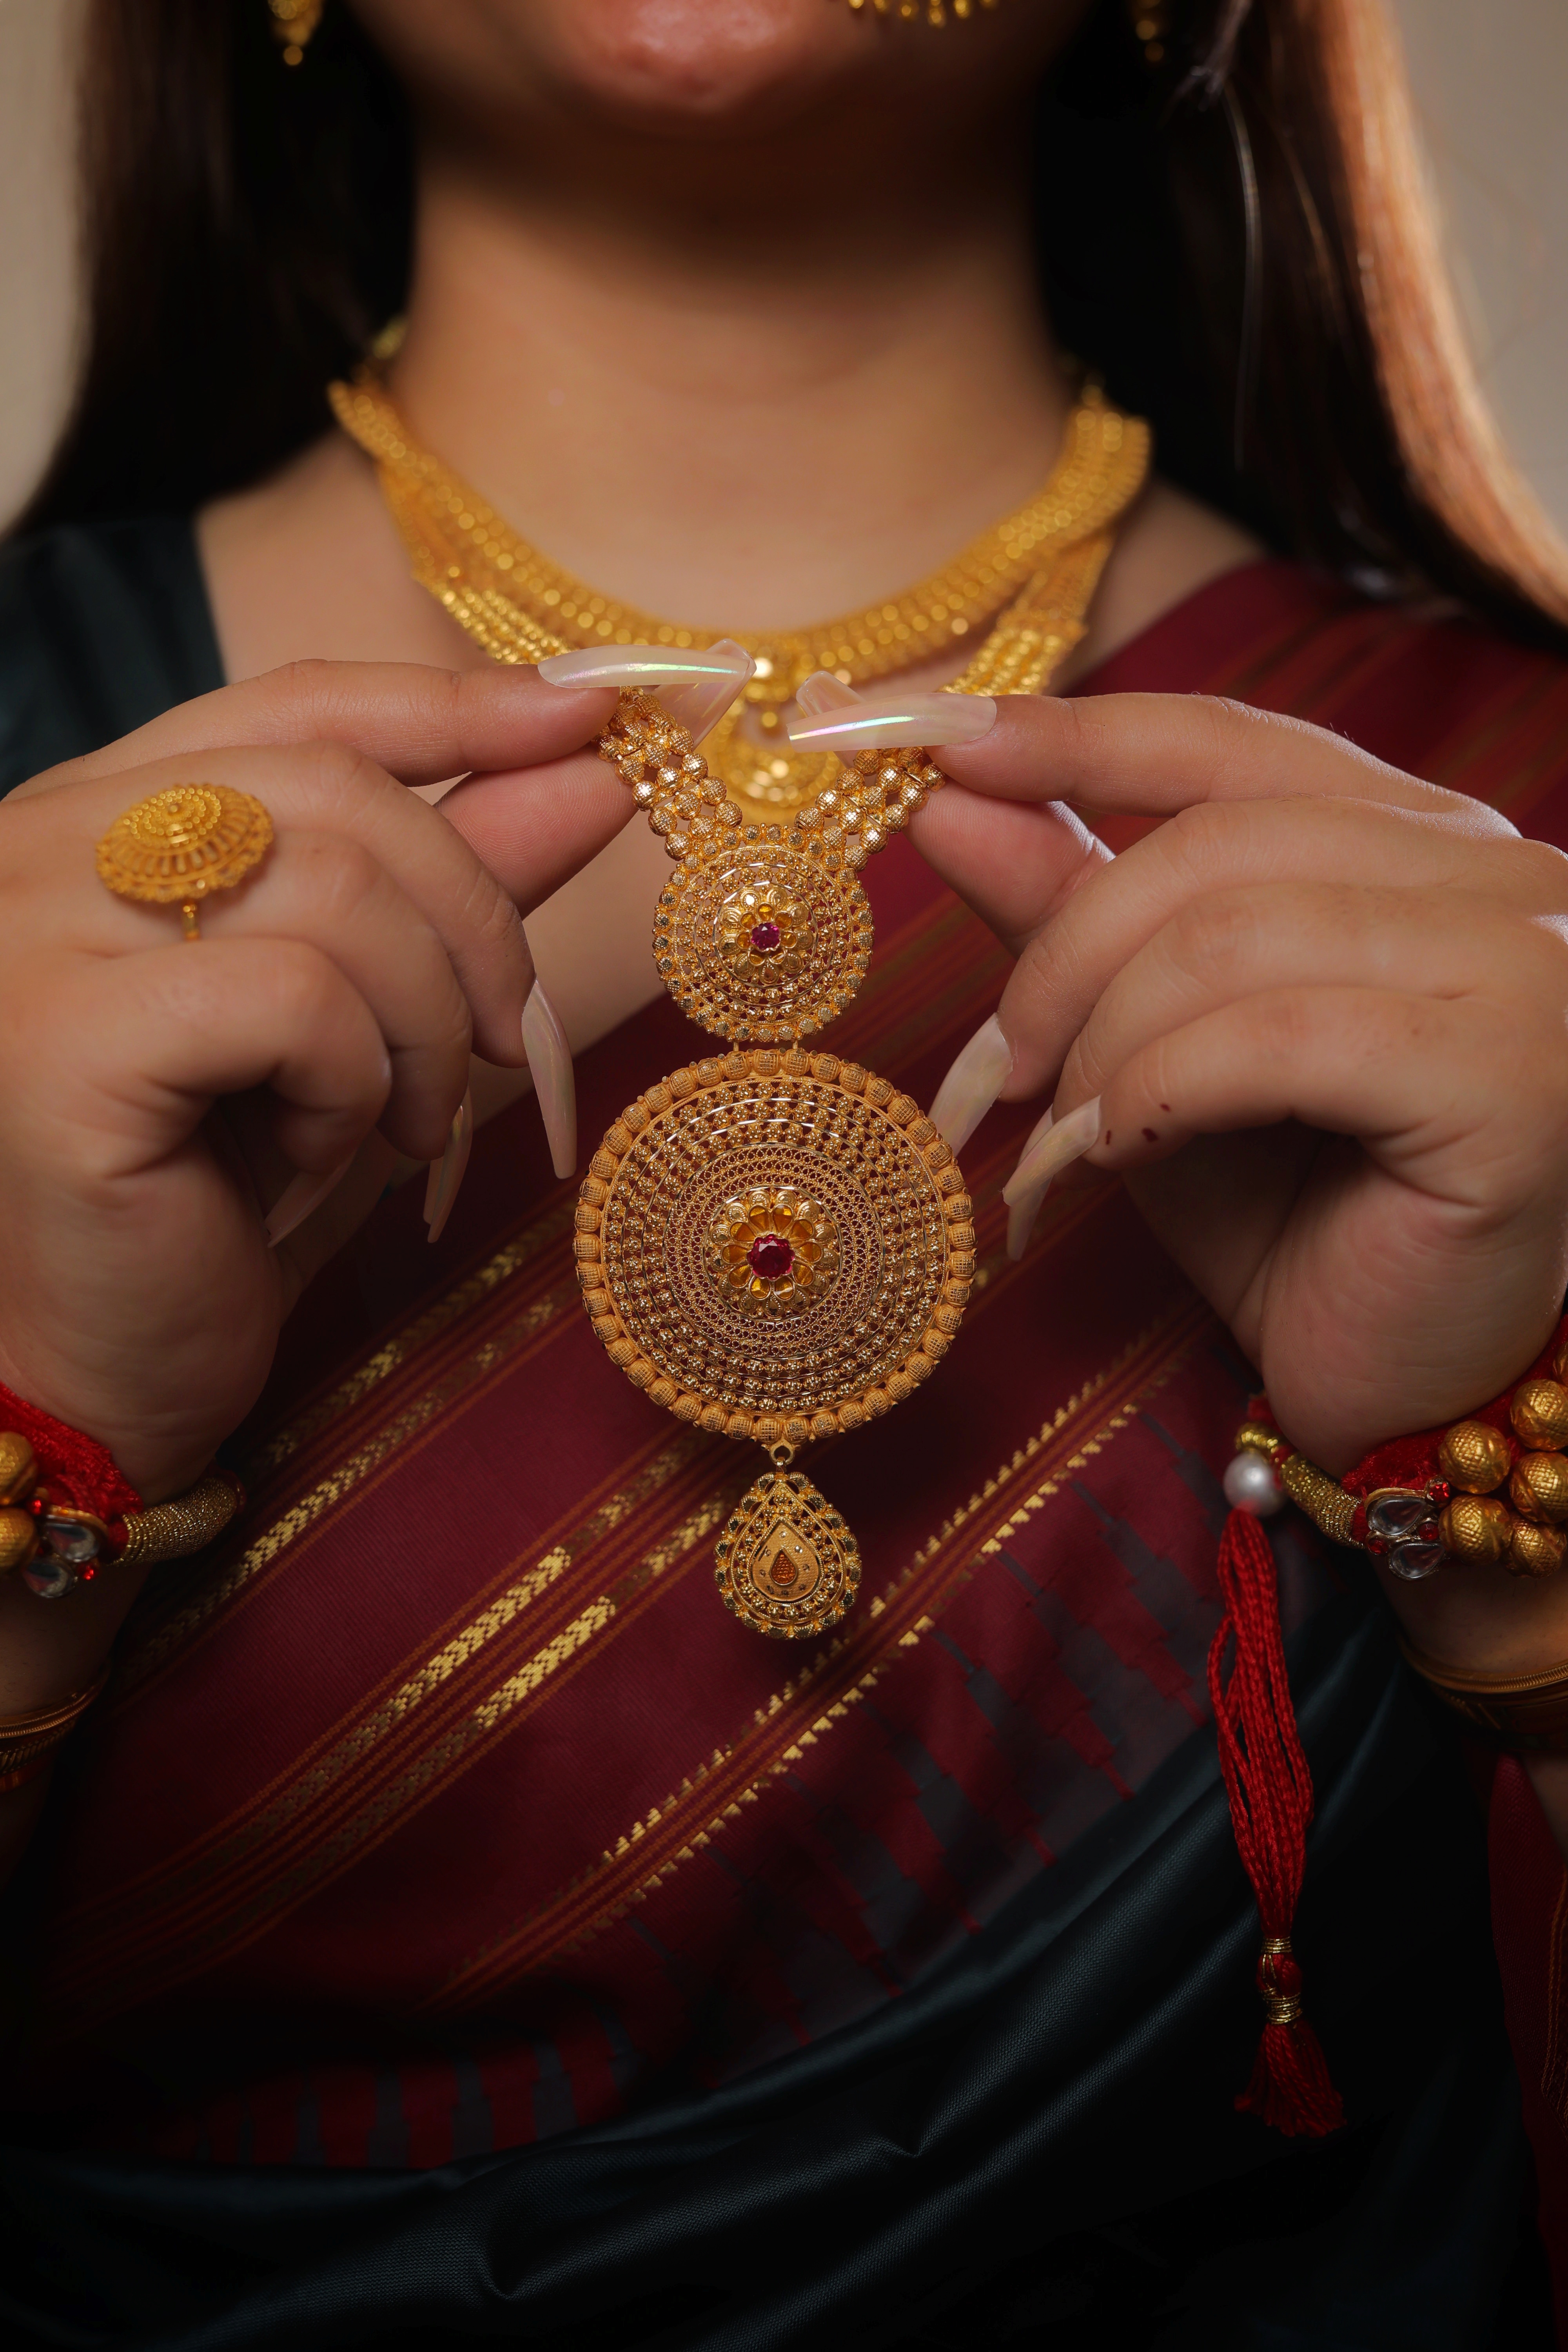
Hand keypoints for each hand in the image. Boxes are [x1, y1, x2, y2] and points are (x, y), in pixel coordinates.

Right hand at [0, 659, 625, 1505]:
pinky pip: (293, 1000)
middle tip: (500, 1040)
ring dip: (417, 1024)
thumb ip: (455, 885)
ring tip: (392, 1124)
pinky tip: (309, 1156)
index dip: (457, 705)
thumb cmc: (225, 1193)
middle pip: (338, 789)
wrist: (111, 1366)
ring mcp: (34, 935)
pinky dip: (347, 1086)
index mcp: (105, 815)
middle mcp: (42, 845)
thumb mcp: (366, 1016)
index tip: (593, 719)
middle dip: (472, 914)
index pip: (301, 704)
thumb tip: (590, 766)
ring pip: (335, 890)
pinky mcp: (57, 1041)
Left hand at [789, 679, 1567, 1678]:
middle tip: (980, 1076)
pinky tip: (1114, 1160)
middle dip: (1060, 953)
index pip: (1235, 747)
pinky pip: (1276, 1037)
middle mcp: (1498, 880)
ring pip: (1236, 934)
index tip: (944, 752)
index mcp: (1423, 847)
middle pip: (1216, 843)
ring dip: (1097, 1044)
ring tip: (1050, 1144)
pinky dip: (1156, 1094)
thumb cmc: (1292, 1218)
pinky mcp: (1514, 1078)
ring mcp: (1523, 969)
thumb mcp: (1151, 1048)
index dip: (1082, 738)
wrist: (1402, 1391)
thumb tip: (952, 797)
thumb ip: (1072, 912)